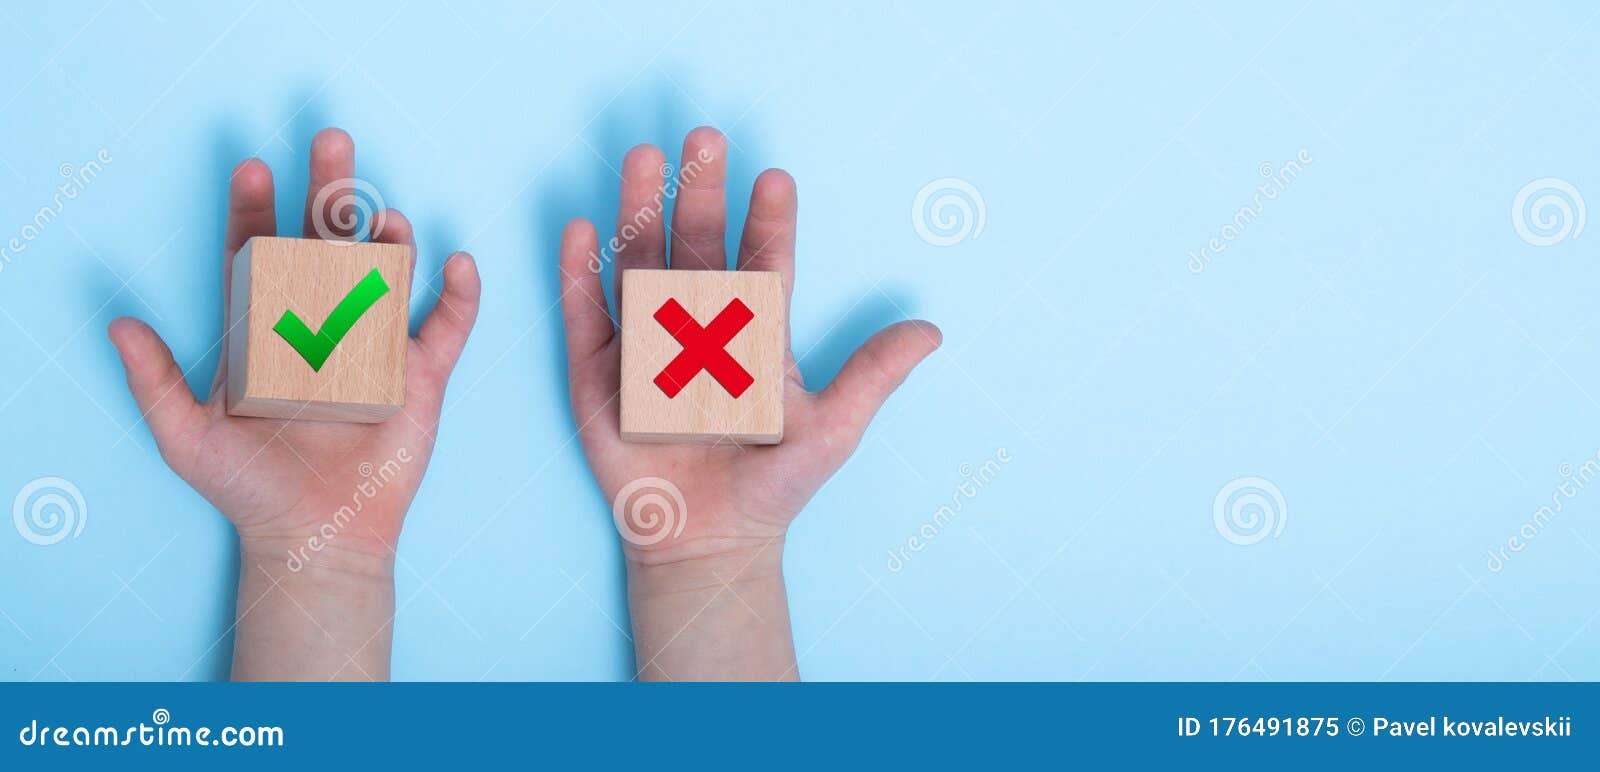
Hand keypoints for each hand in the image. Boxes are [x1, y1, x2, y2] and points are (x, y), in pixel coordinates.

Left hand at [108, 128, 480, 678]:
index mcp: (268, 331)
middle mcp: (323, 327)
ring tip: (383, 215)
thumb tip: (116, 323)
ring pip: (388, 275)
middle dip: (330, 193)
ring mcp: (376, 347)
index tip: (252, 169)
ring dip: (388, 239)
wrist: (314, 536)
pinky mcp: (420, 377)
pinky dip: (460, 296)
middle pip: (328, 245)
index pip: (260, 254)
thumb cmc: (248, 489)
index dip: (255, 211)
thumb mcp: (187, 437)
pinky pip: (447, 327)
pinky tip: (455, 263)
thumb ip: (154, 381)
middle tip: (332, 141)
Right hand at [558, 127, 939, 678]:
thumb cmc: (774, 484)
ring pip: (641, 265)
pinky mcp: (599, 374)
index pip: (763, 262)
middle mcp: (698, 324)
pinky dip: (580, 274)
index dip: (769, 221)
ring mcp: (646, 344)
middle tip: (706, 139)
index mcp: (754, 331)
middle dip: (700, 193)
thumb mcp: (833, 428)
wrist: (709, 541)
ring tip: (642, 159)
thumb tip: (934, 329)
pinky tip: (583, 229)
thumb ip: (874, 375)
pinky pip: (587, 316)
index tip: (777, 179)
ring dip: (639, 212)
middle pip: (697, 246)